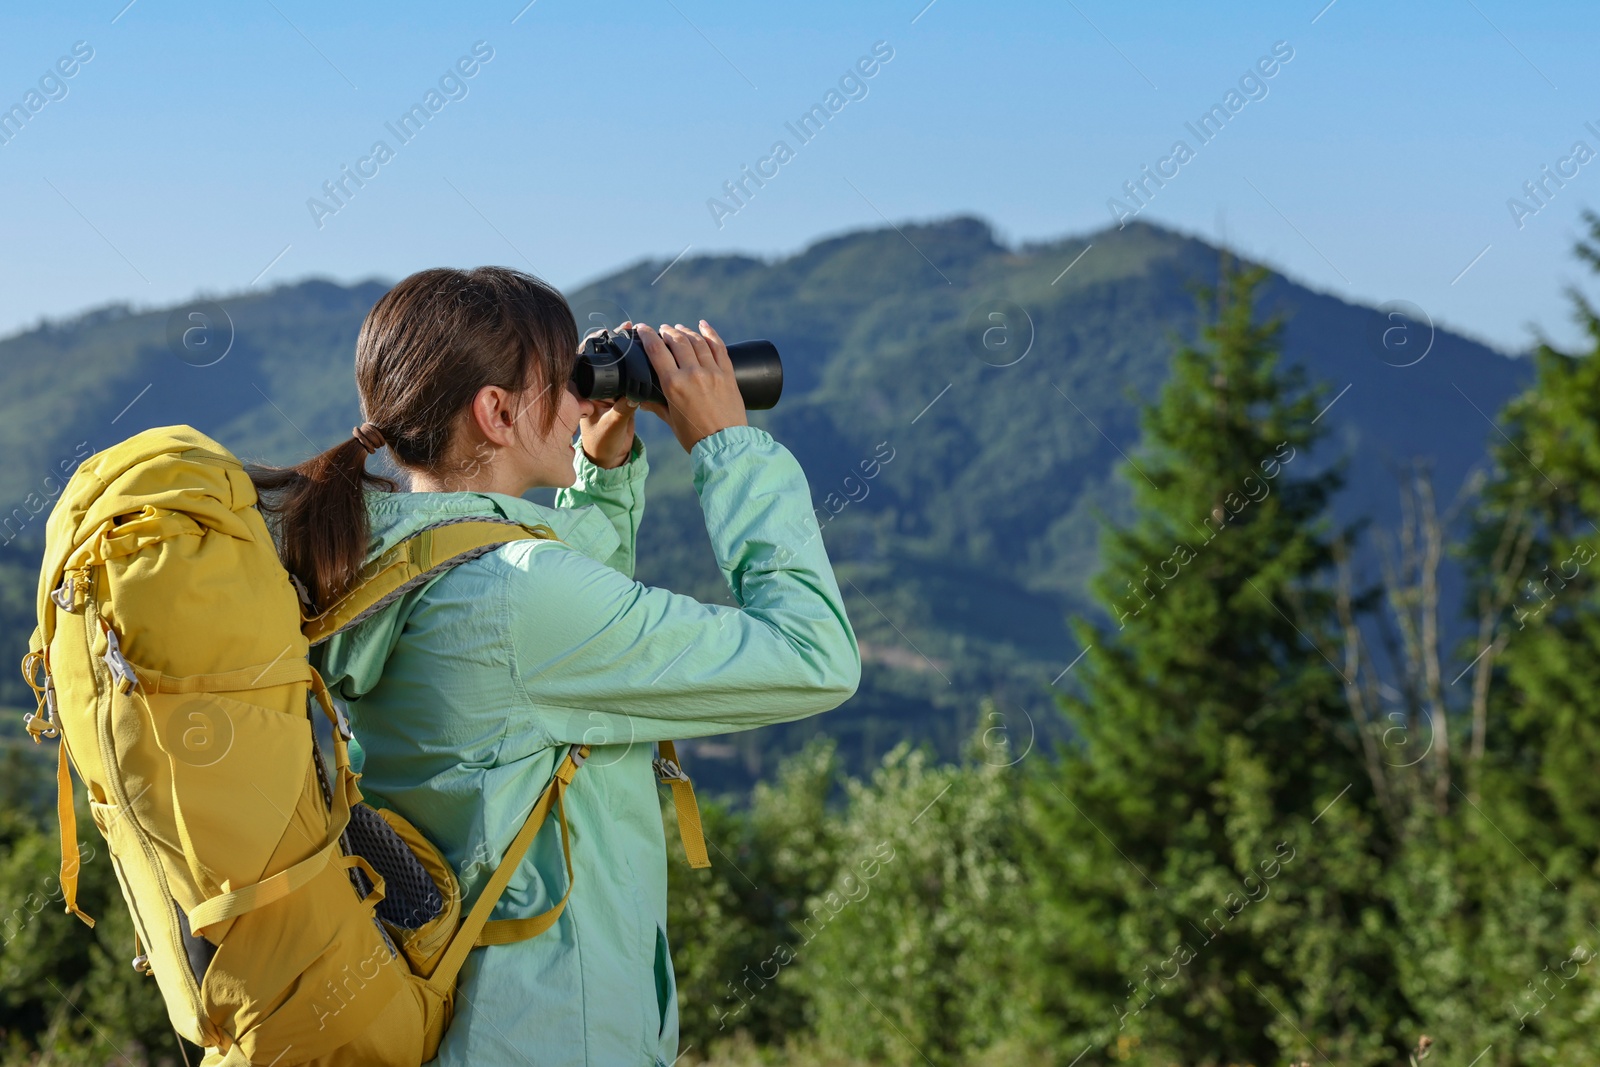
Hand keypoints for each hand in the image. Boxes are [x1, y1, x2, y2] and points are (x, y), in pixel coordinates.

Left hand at [576, 321, 641, 468]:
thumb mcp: (611, 427)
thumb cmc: (602, 444)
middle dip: (614, 341)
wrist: (611, 457)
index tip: (607, 333)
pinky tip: (648, 352)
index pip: (585, 362)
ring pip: (617, 365)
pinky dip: (637, 365)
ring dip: (627, 350)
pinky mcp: (622, 394)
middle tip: (627, 328)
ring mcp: (608, 390)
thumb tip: (634, 396)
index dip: (594, 345)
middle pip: (602, 358)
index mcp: (583, 393)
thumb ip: (622, 411)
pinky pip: (629, 376)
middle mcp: (593, 387)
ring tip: (638, 334)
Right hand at [633, 320, 747, 452]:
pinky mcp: (728, 374)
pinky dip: (710, 333)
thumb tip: (640, 399)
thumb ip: (656, 406)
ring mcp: (712, 372)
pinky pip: (719, 347)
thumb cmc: (695, 437)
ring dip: (686, 331)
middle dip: (667, 332)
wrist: (726, 446)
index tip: (642, 328)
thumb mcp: (671, 421)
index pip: (656, 350)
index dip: (647, 335)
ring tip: (679, 328)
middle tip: (662, 329)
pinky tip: (703, 325)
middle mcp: (692, 374)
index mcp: (673, 385)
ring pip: (697, 341)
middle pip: (677, 341)